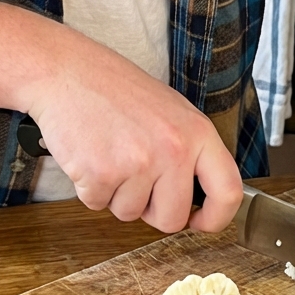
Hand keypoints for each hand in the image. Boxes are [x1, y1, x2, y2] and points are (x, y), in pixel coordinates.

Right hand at [26, 31, 242, 234]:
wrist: (68, 72)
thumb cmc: (116, 89)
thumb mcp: (171, 110)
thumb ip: (189, 151)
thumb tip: (199, 196)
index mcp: (197, 132)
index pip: (227, 191)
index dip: (216, 218)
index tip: (199, 221)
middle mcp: (173, 150)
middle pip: (172, 219)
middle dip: (151, 211)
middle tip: (135, 180)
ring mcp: (138, 163)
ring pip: (130, 213)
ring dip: (115, 194)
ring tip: (108, 152)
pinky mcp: (101, 174)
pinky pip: (97, 204)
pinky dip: (89, 187)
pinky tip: (89, 154)